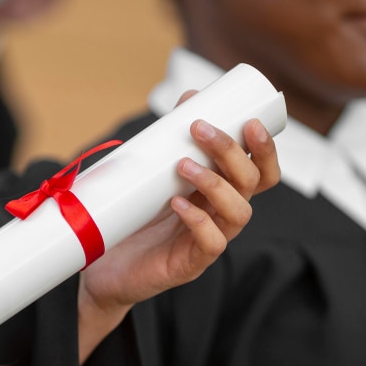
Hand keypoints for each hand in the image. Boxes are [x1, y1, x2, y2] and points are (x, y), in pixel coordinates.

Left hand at [76, 112, 279, 360]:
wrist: (101, 267)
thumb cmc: (132, 219)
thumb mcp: (153, 175)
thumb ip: (171, 141)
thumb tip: (190, 97)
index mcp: (219, 194)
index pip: (260, 173)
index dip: (264, 150)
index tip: (250, 121)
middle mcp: (220, 216)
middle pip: (250, 184)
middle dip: (231, 152)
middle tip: (200, 128)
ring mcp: (208, 242)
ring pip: (238, 212)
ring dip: (215, 183)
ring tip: (183, 165)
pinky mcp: (191, 265)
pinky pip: (212, 244)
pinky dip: (199, 221)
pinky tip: (179, 203)